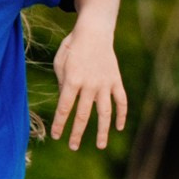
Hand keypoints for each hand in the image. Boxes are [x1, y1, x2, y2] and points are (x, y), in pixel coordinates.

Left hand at [50, 22, 128, 150]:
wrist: (95, 31)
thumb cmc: (72, 47)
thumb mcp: (60, 62)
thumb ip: (62, 83)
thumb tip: (66, 102)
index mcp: (72, 80)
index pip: (64, 108)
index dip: (60, 123)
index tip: (56, 136)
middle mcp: (90, 84)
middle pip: (83, 114)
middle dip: (77, 133)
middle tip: (73, 147)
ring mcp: (105, 83)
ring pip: (105, 112)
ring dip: (103, 131)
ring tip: (100, 146)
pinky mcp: (116, 80)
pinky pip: (121, 101)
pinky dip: (122, 114)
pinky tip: (119, 127)